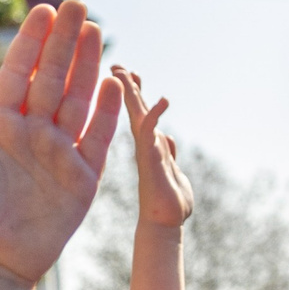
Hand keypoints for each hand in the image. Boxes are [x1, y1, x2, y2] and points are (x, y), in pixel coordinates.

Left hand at [0, 0, 123, 287]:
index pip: (16, 73)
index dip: (30, 42)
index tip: (41, 10)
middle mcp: (30, 132)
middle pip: (51, 77)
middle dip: (64, 41)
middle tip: (75, 4)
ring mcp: (58, 153)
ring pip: (76, 100)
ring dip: (87, 66)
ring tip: (96, 30)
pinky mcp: (81, 178)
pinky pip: (97, 139)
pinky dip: (106, 113)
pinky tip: (114, 84)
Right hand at [113, 68, 194, 228]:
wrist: (166, 224)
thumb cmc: (170, 202)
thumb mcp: (172, 170)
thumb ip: (169, 153)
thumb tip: (168, 138)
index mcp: (149, 146)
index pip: (140, 114)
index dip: (134, 94)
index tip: (130, 74)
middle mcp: (144, 145)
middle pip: (133, 109)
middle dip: (126, 87)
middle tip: (117, 65)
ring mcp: (146, 151)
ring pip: (137, 116)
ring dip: (130, 94)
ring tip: (123, 72)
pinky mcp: (151, 159)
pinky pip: (151, 133)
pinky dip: (156, 115)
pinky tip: (163, 101)